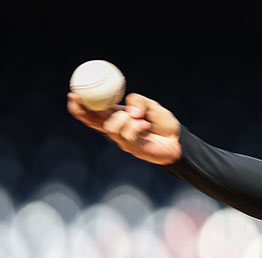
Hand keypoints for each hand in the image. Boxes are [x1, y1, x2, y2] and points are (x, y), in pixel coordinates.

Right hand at [67, 92, 181, 164]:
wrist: (178, 140)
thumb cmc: (162, 122)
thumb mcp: (150, 105)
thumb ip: (138, 101)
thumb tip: (130, 111)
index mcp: (116, 117)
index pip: (93, 112)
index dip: (80, 105)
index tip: (73, 94)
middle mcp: (116, 129)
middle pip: (92, 122)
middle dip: (82, 111)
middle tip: (79, 99)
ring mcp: (123, 141)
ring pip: (112, 128)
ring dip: (125, 118)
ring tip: (140, 117)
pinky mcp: (133, 149)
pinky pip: (128, 135)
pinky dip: (137, 126)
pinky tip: (146, 126)